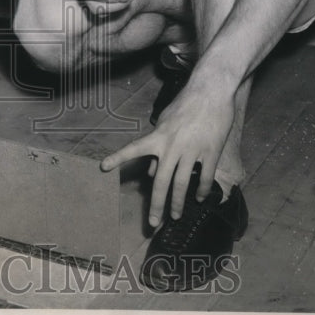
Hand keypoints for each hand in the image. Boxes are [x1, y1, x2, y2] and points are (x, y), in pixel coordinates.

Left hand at [100, 80, 233, 224]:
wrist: (211, 91)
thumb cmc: (186, 104)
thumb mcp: (165, 121)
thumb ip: (157, 146)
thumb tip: (152, 172)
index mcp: (158, 136)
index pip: (133, 149)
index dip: (118, 158)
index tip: (103, 167)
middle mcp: (172, 146)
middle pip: (161, 181)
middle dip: (157, 204)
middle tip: (152, 223)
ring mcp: (192, 150)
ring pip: (182, 184)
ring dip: (178, 203)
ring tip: (175, 216)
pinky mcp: (211, 152)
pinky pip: (205, 178)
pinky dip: (202, 190)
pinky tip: (199, 198)